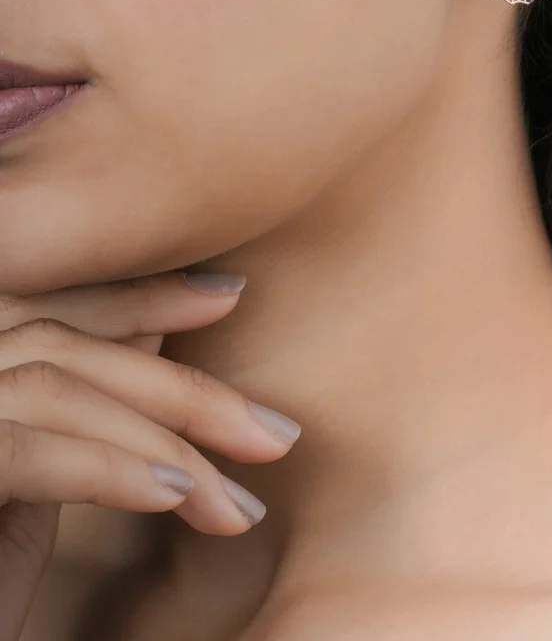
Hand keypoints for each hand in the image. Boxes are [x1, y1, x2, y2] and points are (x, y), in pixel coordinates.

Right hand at [0, 271, 300, 640]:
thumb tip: (153, 335)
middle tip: (277, 435)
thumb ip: (79, 408)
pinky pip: (27, 450)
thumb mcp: (36, 481)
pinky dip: (111, 467)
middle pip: (62, 342)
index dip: (141, 295)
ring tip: (238, 506)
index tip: (229, 293)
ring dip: (165, 442)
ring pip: (54, 386)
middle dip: (182, 388)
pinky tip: (178, 499)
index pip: (53, 309)